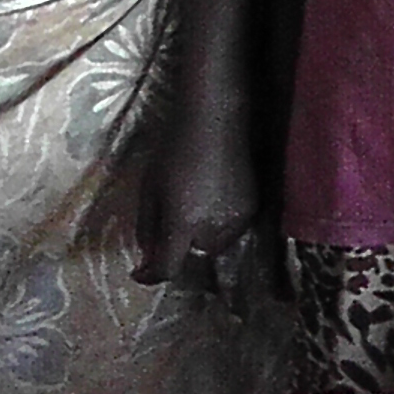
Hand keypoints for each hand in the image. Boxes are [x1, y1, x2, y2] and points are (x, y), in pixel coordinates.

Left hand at [133, 109, 257, 301]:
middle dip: (180, 249)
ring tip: (193, 208)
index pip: (168, 268)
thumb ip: (147, 226)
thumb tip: (147, 256)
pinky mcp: (253, 208)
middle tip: (170, 227)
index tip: (140, 272)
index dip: (151, 275)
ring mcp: (237, 220)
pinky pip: (232, 230)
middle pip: (193, 257)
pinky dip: (219, 224)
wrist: (217, 118)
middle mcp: (212, 229)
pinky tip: (212, 198)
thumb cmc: (174, 148)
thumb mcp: (150, 187)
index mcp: (182, 223)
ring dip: (201, 238)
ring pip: (214, 246)